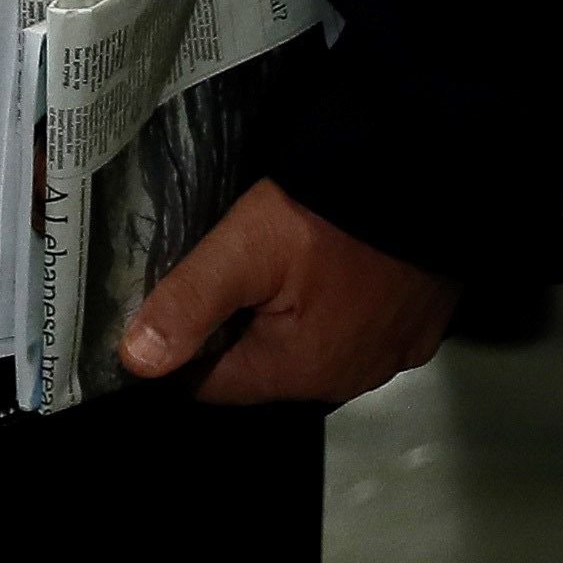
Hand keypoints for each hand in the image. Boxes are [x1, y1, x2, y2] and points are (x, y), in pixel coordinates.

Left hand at [118, 179, 454, 406]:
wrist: (427, 179)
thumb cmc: (328, 215)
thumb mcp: (244, 248)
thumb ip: (188, 303)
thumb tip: (136, 361)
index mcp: (294, 372)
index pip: (212, 383)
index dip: (184, 345)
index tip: (172, 301)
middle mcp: (342, 381)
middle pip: (263, 366)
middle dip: (239, 328)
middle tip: (226, 269)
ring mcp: (387, 357)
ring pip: (313, 348)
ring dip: (292, 318)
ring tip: (278, 263)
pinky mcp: (419, 329)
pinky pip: (362, 329)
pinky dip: (344, 308)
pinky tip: (333, 268)